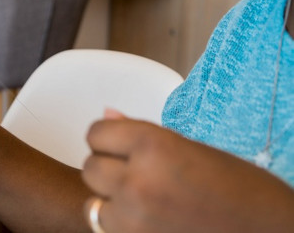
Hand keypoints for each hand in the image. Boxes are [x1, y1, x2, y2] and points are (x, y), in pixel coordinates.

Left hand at [82, 110, 293, 232]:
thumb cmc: (243, 192)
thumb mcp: (194, 150)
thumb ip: (142, 134)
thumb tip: (107, 114)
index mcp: (154, 146)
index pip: (97, 133)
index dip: (110, 140)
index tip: (123, 147)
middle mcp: (138, 181)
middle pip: (91, 167)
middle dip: (109, 169)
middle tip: (137, 175)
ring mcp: (135, 219)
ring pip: (94, 203)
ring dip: (111, 202)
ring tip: (144, 202)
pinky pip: (107, 228)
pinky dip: (120, 225)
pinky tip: (148, 221)